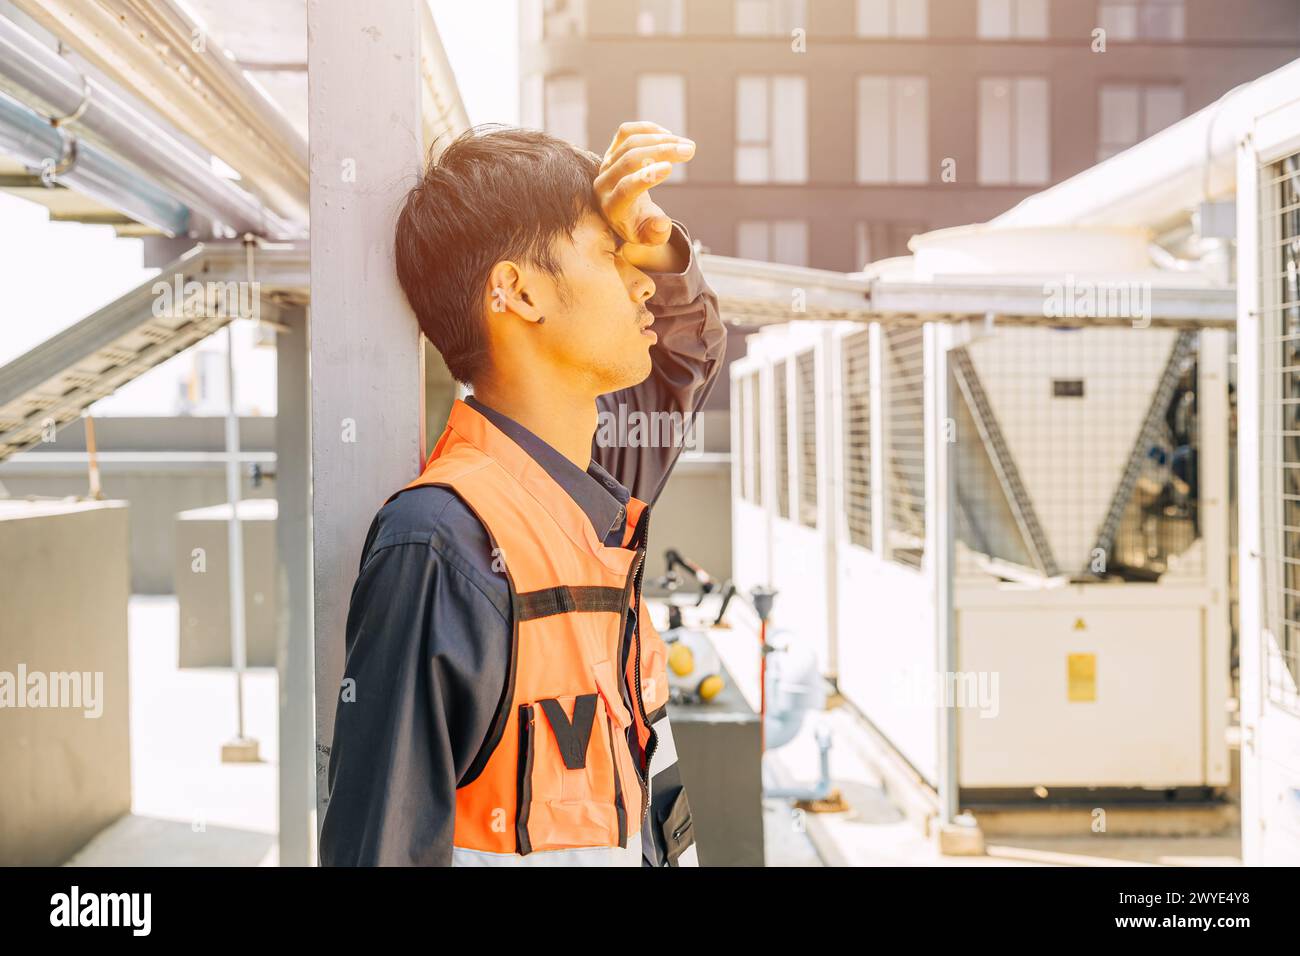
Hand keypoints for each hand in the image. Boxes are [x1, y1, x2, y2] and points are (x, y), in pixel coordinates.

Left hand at [593, 121, 694, 247]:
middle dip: (661, 152)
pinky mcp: (612, 150)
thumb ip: (656, 234)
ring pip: (630, 143)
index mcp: (611, 207)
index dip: (646, 177)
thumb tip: (662, 223)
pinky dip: (648, 129)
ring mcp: (606, 164)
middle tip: (689, 150)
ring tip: (687, 145)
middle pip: (630, 160)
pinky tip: (669, 136)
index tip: (670, 168)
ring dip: (661, 140)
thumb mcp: (650, 236)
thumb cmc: (641, 226)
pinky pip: (627, 132)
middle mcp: (604, 183)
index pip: (625, 189)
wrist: (626, 213)